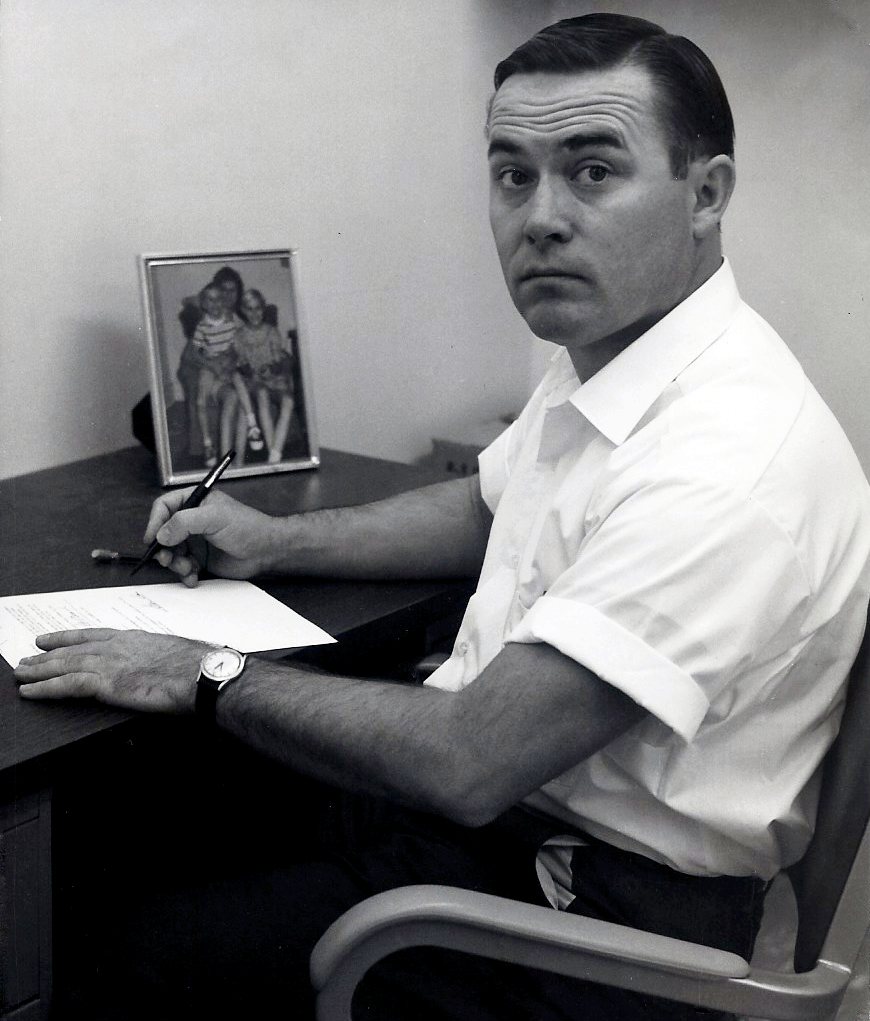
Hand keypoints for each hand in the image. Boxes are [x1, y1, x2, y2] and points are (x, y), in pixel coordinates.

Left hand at [14, 629, 208, 711]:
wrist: (203, 675)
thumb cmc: (199, 668)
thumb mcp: (176, 656)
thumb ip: (159, 660)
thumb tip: (160, 670)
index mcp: (135, 639)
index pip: (93, 635)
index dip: (67, 638)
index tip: (49, 639)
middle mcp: (118, 647)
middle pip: (73, 649)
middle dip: (46, 655)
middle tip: (25, 659)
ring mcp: (110, 664)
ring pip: (64, 665)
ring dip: (38, 670)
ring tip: (20, 673)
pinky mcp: (107, 683)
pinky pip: (66, 685)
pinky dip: (44, 688)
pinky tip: (29, 691)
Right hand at [144, 488, 277, 585]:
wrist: (266, 550)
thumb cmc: (247, 527)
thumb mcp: (214, 518)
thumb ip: (184, 522)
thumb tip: (161, 535)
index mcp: (195, 502)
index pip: (164, 507)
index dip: (155, 522)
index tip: (152, 538)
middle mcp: (192, 521)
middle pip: (164, 533)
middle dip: (163, 548)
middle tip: (167, 559)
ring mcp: (196, 540)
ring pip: (172, 553)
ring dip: (175, 563)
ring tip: (187, 568)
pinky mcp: (201, 559)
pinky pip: (183, 567)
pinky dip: (185, 574)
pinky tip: (193, 577)